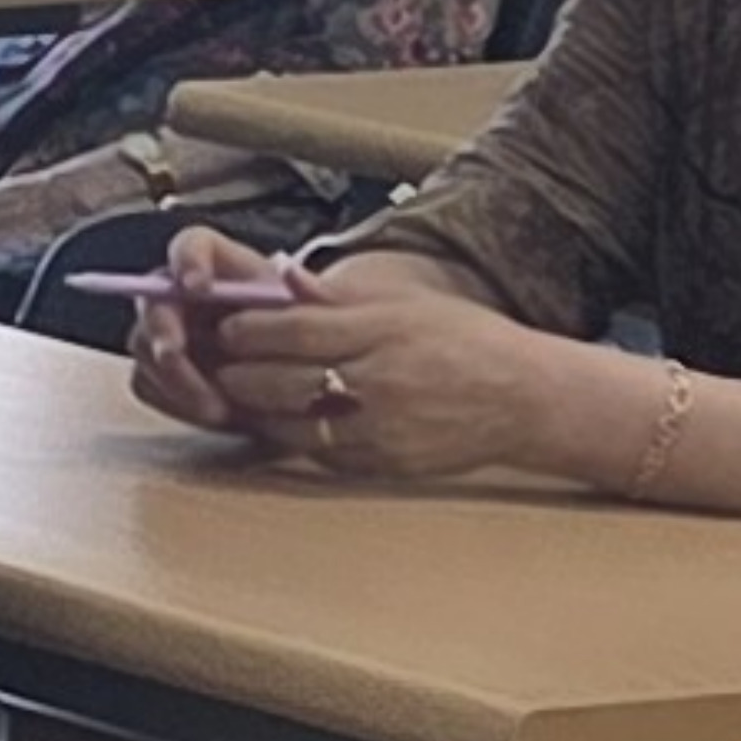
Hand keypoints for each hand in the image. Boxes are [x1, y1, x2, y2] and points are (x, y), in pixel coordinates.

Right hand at [118, 220, 312, 435]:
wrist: (292, 373)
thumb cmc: (299, 329)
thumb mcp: (314, 309)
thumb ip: (309, 292)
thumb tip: (291, 274)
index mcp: (217, 264)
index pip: (190, 246)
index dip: (187, 262)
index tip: (196, 286)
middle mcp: (181, 294)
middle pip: (153, 300)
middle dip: (162, 330)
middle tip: (175, 354)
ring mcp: (166, 334)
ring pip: (144, 348)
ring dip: (174, 378)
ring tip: (216, 406)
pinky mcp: (160, 373)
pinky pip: (148, 385)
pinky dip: (175, 401)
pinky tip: (212, 413)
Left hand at [190, 268, 620, 485]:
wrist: (522, 399)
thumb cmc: (465, 341)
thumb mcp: (407, 303)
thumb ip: (340, 296)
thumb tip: (284, 276)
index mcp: (381, 331)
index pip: (295, 330)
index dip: (251, 329)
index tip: (228, 324)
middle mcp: (376, 382)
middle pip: (282, 380)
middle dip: (241, 372)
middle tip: (219, 362)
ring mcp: (376, 429)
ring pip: (290, 424)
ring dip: (257, 410)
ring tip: (240, 393)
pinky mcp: (379, 463)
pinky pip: (318, 453)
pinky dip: (291, 437)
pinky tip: (281, 422)